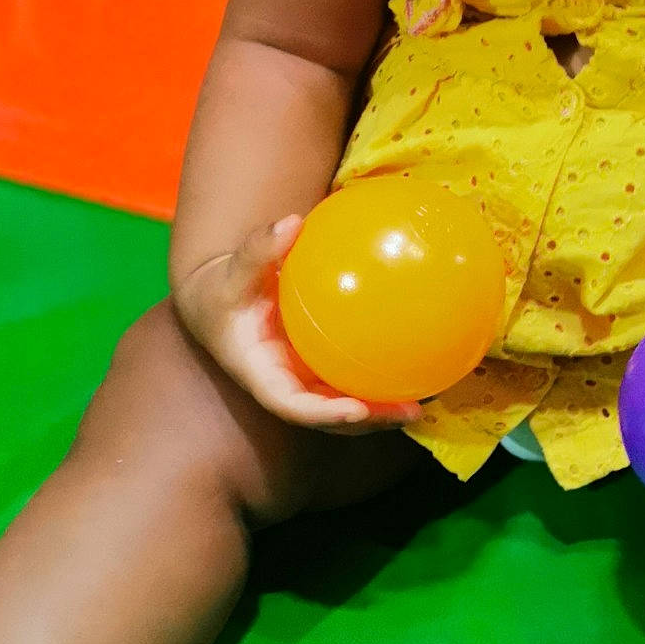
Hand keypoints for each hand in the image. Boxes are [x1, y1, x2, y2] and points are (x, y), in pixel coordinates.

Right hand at [173, 217, 423, 435]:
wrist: (221, 303)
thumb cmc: (224, 289)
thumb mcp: (233, 270)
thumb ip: (260, 249)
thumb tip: (292, 223)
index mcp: (261, 374)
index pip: (291, 405)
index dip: (323, 413)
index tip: (355, 410)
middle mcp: (286, 386)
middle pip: (328, 417)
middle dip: (368, 420)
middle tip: (410, 411)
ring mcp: (304, 382)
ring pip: (344, 406)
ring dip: (382, 409)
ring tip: (424, 403)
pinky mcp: (319, 370)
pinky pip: (351, 380)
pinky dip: (380, 380)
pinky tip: (418, 366)